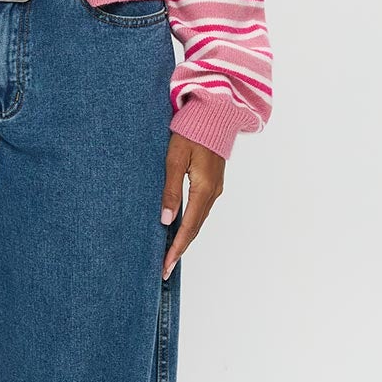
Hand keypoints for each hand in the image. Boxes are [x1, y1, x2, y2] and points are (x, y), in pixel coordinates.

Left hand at [159, 137, 225, 280]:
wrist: (214, 114)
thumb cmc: (192, 131)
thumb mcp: (175, 159)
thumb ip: (170, 190)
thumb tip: (166, 220)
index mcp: (203, 188)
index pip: (188, 227)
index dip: (177, 248)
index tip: (166, 265)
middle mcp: (213, 192)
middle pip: (195, 228)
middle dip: (180, 249)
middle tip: (166, 268)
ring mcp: (215, 188)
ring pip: (199, 220)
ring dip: (185, 238)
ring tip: (170, 253)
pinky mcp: (212, 182)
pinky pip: (201, 209)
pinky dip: (190, 224)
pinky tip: (180, 229)